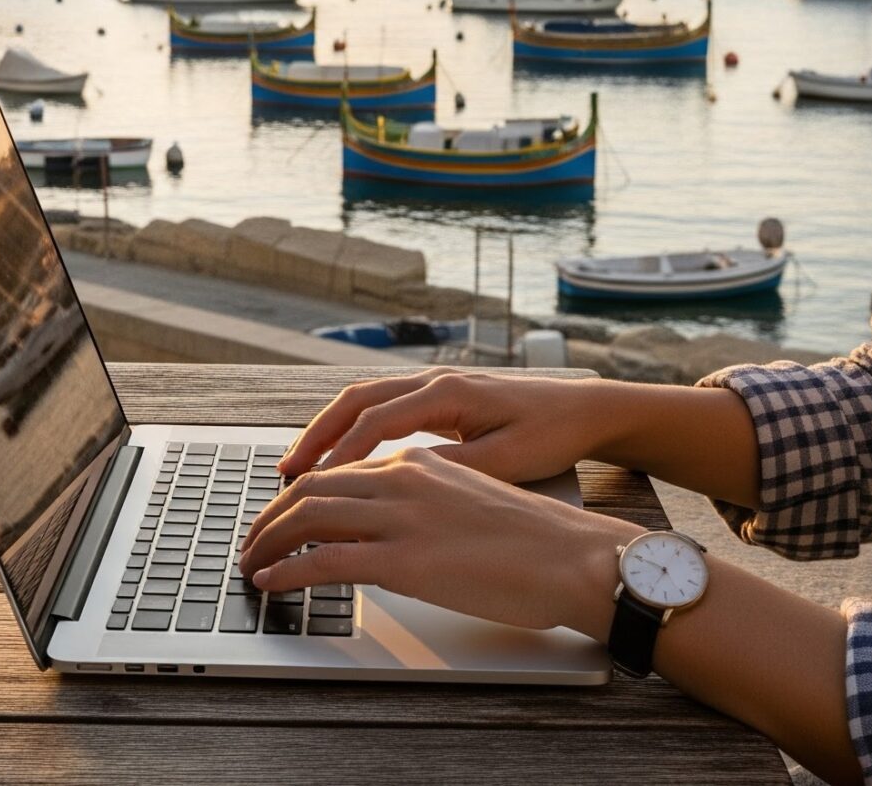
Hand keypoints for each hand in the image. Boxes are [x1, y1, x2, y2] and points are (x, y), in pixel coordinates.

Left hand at [238, 443, 636, 634]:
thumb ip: (431, 498)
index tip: (280, 513)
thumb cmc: (537, 539)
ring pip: (308, 517)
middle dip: (271, 514)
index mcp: (421, 461)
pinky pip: (324, 560)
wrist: (575, 557)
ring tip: (252, 562)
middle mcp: (404, 478)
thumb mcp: (474, 498)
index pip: (340, 468)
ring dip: (268, 541)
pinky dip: (288, 570)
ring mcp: (402, 518)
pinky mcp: (403, 561)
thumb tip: (401, 522)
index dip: (300, 491)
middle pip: (312, 487)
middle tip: (252, 540)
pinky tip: (273, 582)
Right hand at [276, 367, 624, 484]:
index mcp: (446, 393)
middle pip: (354, 401)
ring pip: (363, 401)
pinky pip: (381, 408)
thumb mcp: (504, 461)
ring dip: (328, 431)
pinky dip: (352, 429)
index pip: (374, 423)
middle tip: (284, 474)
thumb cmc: (552, 435)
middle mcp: (433, 380)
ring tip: (298, 466)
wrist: (587, 410)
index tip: (311, 489)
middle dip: (315, 437)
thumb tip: (398, 484)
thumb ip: (451, 468)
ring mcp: (434, 385)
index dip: (339, 457)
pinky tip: (340, 457)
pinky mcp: (440, 398)